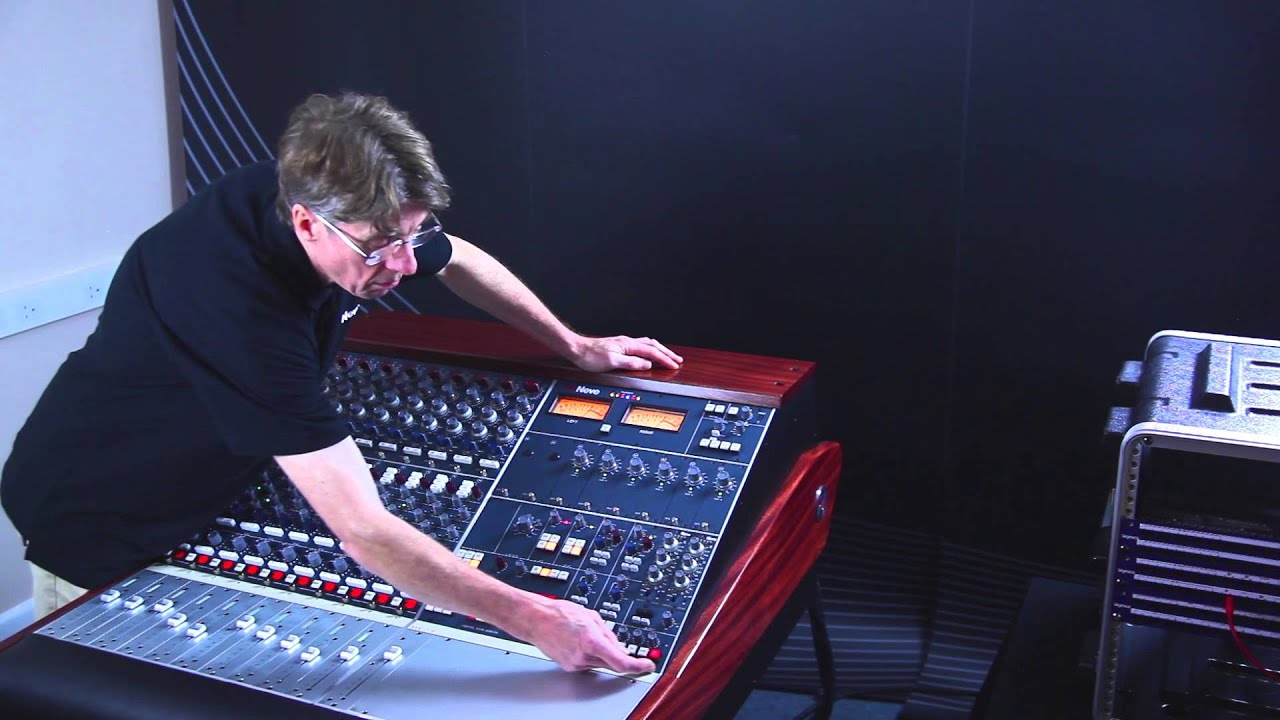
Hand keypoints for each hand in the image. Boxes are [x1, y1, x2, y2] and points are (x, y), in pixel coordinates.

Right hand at [522, 595, 656, 674]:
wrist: (535, 619)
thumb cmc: (559, 613)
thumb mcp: (592, 616)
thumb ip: (609, 634)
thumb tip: (621, 648)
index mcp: (592, 642)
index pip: (622, 662)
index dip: (638, 666)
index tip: (648, 666)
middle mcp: (584, 656)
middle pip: (613, 665)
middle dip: (622, 657)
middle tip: (628, 651)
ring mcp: (575, 664)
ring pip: (601, 664)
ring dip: (604, 654)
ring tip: (590, 635)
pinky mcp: (569, 666)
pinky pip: (588, 663)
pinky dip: (592, 655)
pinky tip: (582, 642)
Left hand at [571, 335, 683, 372]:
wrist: (577, 349)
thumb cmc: (590, 356)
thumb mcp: (612, 362)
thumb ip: (631, 362)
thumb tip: (647, 364)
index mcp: (628, 345)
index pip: (651, 352)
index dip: (664, 359)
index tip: (674, 364)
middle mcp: (627, 342)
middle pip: (653, 345)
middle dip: (667, 353)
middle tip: (677, 359)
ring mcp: (624, 344)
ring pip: (647, 344)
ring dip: (659, 350)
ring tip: (667, 356)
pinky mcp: (619, 347)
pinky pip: (640, 346)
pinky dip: (650, 350)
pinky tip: (648, 354)